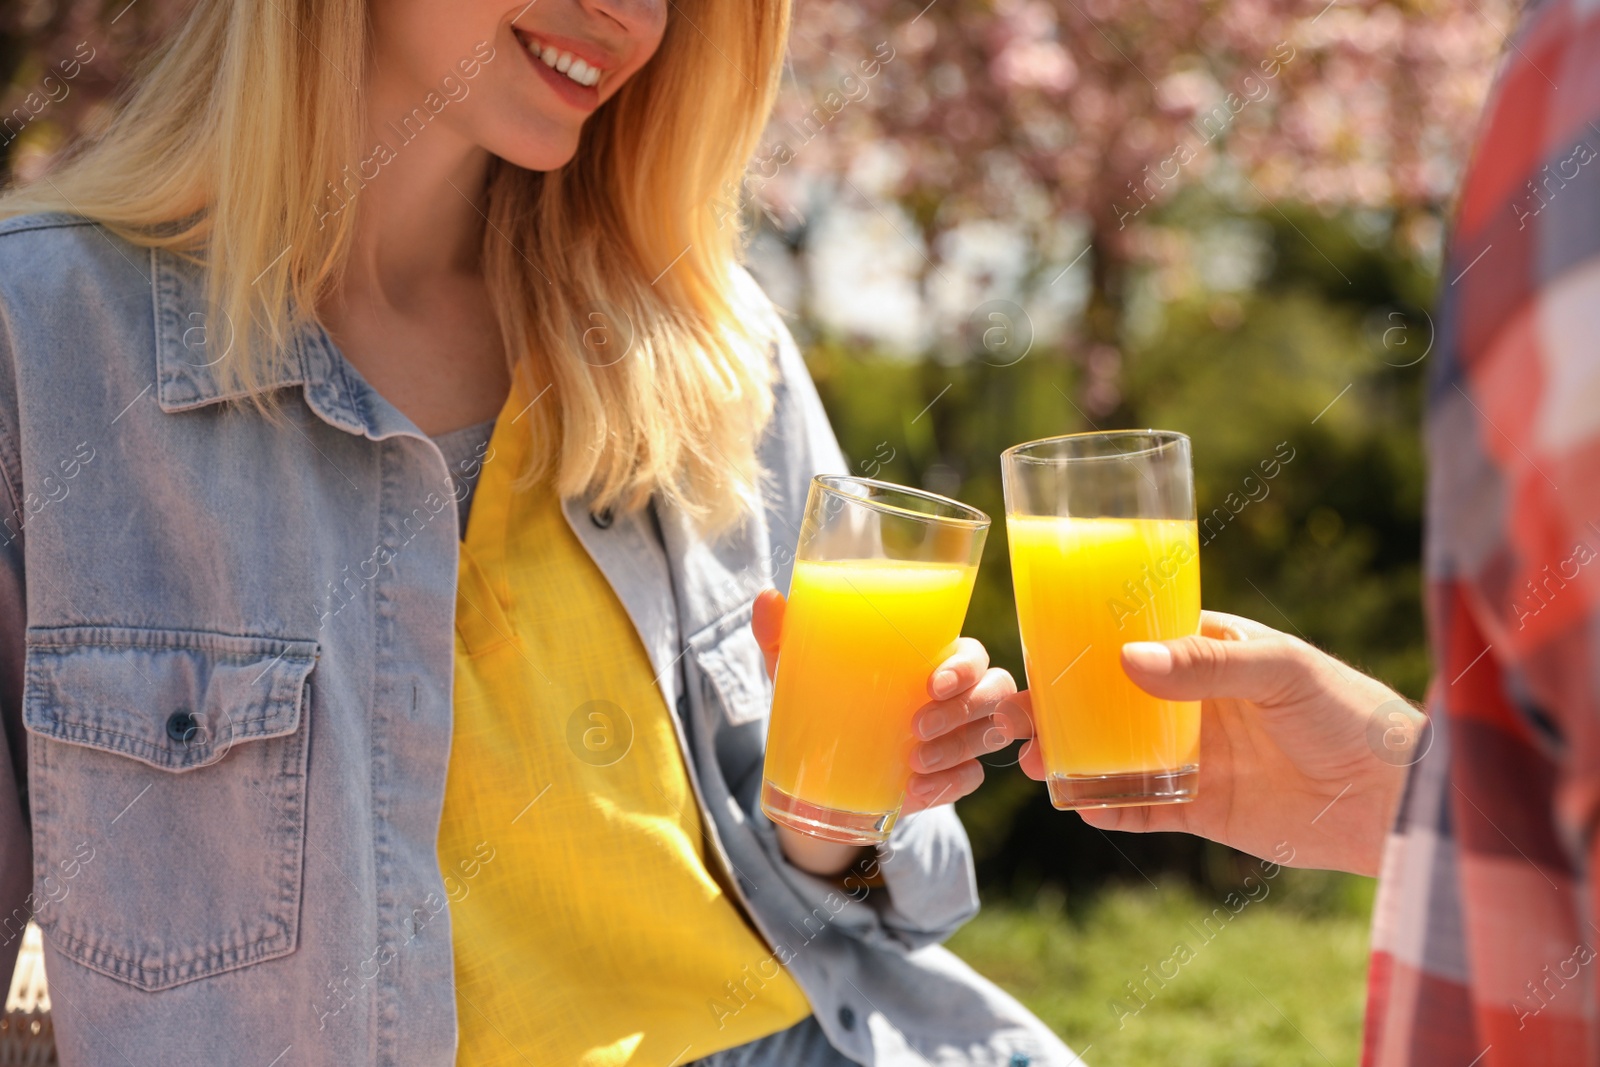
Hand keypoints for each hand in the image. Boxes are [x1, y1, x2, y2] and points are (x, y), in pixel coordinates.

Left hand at [752, 588, 1029, 876]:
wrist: (818, 771)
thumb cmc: (823, 698)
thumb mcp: (799, 671)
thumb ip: (784, 636)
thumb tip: (766, 598)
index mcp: (930, 657)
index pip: (972, 653)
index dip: (965, 667)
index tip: (931, 685)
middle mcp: (956, 693)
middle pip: (995, 691)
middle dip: (964, 710)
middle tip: (915, 728)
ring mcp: (959, 736)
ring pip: (990, 735)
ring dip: (957, 749)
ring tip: (914, 762)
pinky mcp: (952, 775)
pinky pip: (971, 778)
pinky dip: (948, 785)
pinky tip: (915, 792)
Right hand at [1016, 610, 1419, 875]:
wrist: (1399, 801)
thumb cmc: (1351, 714)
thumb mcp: (1281, 673)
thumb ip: (1204, 665)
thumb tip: (1125, 659)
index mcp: (1210, 652)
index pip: (1132, 639)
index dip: (1081, 646)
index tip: (1033, 651)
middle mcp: (1194, 702)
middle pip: (1109, 701)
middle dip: (1058, 708)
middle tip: (1011, 717)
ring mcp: (1196, 756)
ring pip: (1115, 753)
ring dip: (1071, 757)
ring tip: (1034, 764)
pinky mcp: (1204, 809)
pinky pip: (1143, 807)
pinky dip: (1108, 806)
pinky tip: (1078, 804)